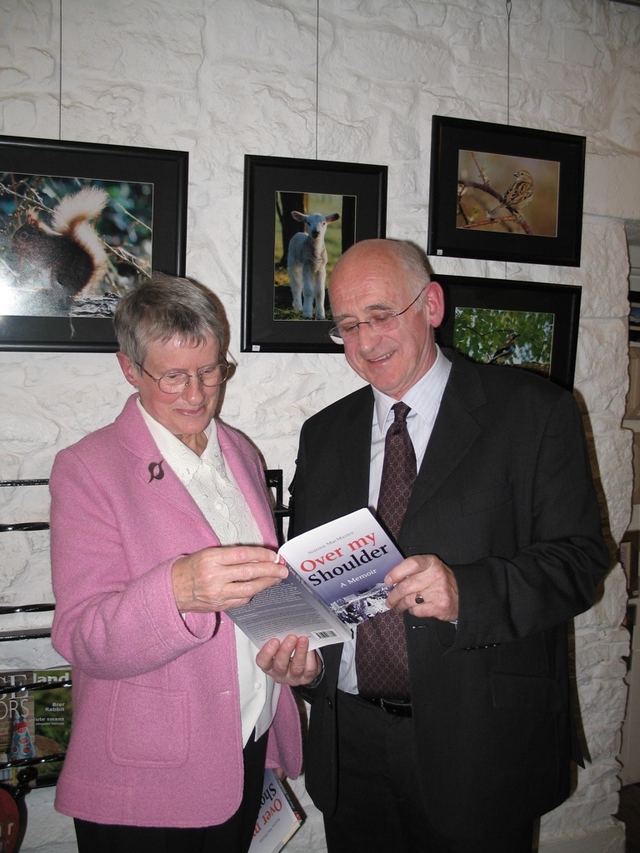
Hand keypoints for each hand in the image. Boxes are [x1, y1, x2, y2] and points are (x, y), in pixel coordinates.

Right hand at [171, 545, 287, 612]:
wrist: (172, 589)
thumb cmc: (189, 568)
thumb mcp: (207, 553)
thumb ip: (230, 554)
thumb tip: (257, 556)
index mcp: (211, 559)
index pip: (243, 555)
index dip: (262, 555)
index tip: (274, 555)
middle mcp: (214, 576)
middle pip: (249, 573)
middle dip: (270, 571)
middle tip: (282, 569)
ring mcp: (217, 594)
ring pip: (248, 589)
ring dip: (266, 584)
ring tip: (277, 579)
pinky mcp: (219, 606)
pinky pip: (241, 601)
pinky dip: (253, 594)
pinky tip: (259, 588)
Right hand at [256, 634, 322, 685]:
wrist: (304, 666)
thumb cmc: (288, 653)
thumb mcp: (279, 647)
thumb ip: (279, 639)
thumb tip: (283, 625)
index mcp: (269, 665)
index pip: (263, 661)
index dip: (267, 652)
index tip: (274, 640)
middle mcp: (280, 673)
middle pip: (280, 665)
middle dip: (285, 650)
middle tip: (291, 637)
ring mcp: (294, 676)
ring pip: (296, 667)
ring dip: (300, 651)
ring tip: (303, 639)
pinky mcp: (308, 676)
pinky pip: (310, 667)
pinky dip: (311, 656)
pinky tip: (311, 647)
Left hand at [385, 554, 458, 620]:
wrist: (463, 596)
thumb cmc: (441, 581)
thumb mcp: (430, 569)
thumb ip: (413, 570)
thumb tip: (390, 579)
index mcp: (431, 562)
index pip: (411, 564)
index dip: (396, 572)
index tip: (387, 581)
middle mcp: (435, 575)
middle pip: (406, 586)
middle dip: (393, 595)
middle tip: (389, 600)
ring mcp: (438, 591)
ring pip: (409, 600)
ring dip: (400, 605)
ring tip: (399, 606)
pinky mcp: (439, 606)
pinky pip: (417, 610)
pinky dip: (412, 611)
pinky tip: (413, 608)